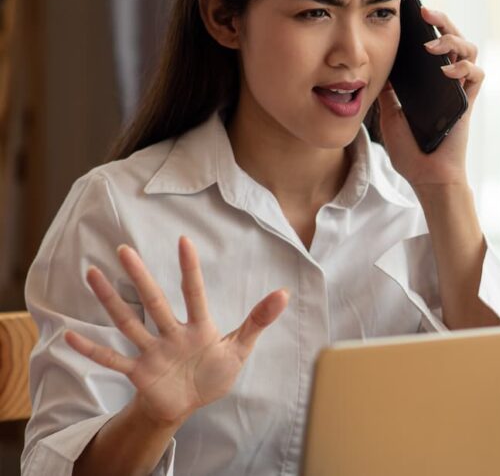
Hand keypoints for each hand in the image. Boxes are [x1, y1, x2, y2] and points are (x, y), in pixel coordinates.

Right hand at [64, 237, 288, 425]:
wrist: (186, 404)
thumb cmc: (212, 373)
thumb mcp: (239, 349)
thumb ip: (258, 321)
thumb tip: (284, 293)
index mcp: (199, 327)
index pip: (194, 293)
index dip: (190, 269)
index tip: (184, 239)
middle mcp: (171, 334)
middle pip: (154, 302)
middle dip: (140, 277)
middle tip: (124, 249)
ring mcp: (152, 352)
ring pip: (129, 323)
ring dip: (110, 302)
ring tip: (92, 275)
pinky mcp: (139, 373)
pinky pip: (113, 359)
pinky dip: (93, 350)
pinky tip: (70, 337)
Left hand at [378, 5, 481, 187]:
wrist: (426, 175)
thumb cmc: (410, 150)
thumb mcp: (390, 113)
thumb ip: (389, 90)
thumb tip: (378, 65)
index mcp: (430, 80)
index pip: (433, 43)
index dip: (427, 26)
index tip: (411, 12)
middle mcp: (448, 80)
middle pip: (454, 38)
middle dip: (442, 21)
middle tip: (425, 13)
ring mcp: (460, 89)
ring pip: (470, 49)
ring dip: (453, 40)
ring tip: (431, 45)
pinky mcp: (469, 101)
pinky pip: (476, 74)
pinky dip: (463, 67)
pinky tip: (446, 72)